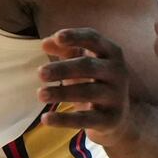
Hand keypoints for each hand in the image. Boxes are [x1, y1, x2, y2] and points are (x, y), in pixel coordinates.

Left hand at [38, 28, 131, 142]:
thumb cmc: (94, 81)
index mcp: (111, 52)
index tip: (58, 37)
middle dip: (63, 69)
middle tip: (40, 73)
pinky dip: (64, 119)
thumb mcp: (82, 62)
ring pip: (87, 92)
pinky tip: (45, 118)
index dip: (76, 37)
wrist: (118, 117)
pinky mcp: (110, 120)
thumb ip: (64, 49)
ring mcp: (116, 97)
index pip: (94, 39)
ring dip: (61, 93)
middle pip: (88, 66)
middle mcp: (118, 72)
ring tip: (40, 94)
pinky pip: (85, 119)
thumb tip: (45, 42)